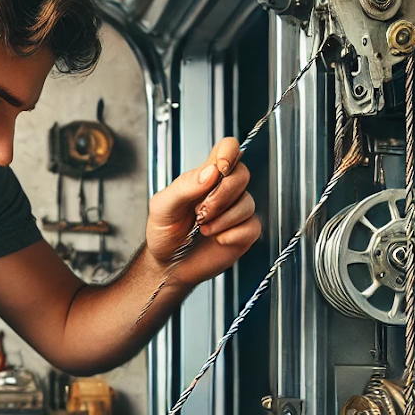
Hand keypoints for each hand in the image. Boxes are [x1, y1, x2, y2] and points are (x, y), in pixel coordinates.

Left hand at [145, 137, 260, 286]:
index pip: (227, 148)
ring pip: (248, 203)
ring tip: (203, 228)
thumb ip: (184, 186)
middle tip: (200, 212)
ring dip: (223, 219)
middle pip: (243, 174)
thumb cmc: (163, 233)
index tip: (220, 169)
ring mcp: (235, 212)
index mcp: (205, 177)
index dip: (229, 152)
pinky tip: (217, 238)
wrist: (167, 266)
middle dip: (221, 195)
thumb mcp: (162, 206)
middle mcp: (223, 191)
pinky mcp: (243, 233)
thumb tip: (210, 172)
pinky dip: (232, 234)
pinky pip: (252, 226)